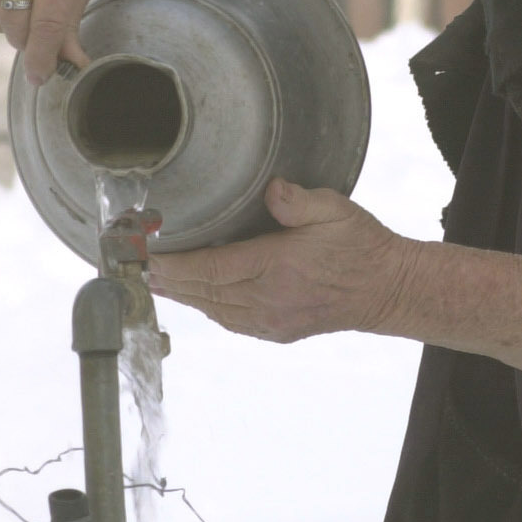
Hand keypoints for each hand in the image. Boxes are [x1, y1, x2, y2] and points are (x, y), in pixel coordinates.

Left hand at [147, 179, 419, 343]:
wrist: (387, 290)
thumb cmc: (361, 246)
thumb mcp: (335, 210)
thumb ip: (298, 200)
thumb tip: (270, 190)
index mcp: (277, 268)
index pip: (210, 269)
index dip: (172, 264)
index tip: (145, 254)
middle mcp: (269, 301)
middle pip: (203, 292)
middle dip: (166, 278)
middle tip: (134, 265)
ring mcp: (271, 321)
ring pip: (212, 310)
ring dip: (182, 294)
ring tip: (156, 278)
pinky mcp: (276, 331)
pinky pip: (230, 321)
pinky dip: (207, 306)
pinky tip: (196, 294)